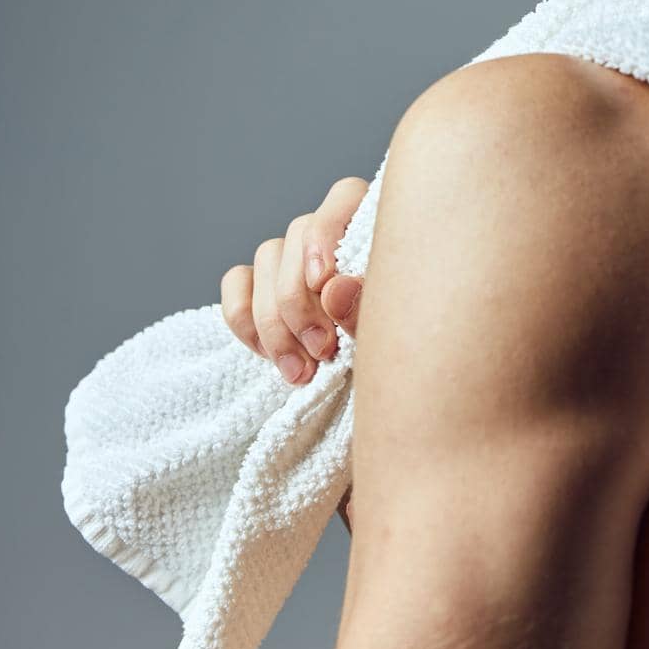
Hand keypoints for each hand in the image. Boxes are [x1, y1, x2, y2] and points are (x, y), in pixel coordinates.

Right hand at [220, 176, 367, 533]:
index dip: (328, 231)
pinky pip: (236, 284)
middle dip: (299, 298)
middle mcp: (335, 248)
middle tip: (322, 355)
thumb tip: (337, 290)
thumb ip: (371, 317)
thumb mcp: (400, 355)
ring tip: (301, 375)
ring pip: (266, 259)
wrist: (399, 449)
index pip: (344, 199)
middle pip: (297, 233)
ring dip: (274, 319)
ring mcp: (296, 271)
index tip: (326, 285)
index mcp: (379, 242)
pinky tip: (265, 358)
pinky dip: (242, 317)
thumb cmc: (412, 385)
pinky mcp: (264, 300)